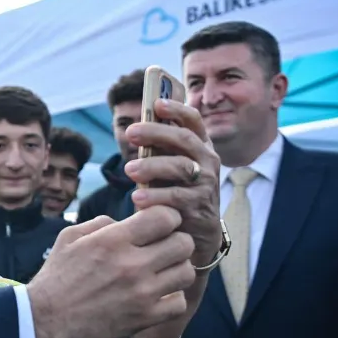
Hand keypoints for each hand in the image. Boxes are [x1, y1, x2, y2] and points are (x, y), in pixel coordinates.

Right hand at [27, 206, 195, 337]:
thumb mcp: (70, 236)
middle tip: (163, 248)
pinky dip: (172, 298)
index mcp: (113, 240)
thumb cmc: (57, 275)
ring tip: (162, 272)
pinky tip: (157, 295)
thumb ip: (103, 223)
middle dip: (176, 241)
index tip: (159, 224)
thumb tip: (128, 222)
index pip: (165, 217)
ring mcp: (141, 293)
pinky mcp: (144, 318)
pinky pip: (179, 303)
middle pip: (183, 243)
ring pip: (186, 272)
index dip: (167, 217)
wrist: (45, 318)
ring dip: (176, 269)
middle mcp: (131, 264)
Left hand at [123, 99, 221, 266]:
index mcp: (200, 147)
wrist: (198, 233)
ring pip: (181, 167)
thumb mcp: (171, 167)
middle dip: (156, 133)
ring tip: (130, 170)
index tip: (157, 103)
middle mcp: (208, 162)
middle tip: (130, 133)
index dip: (177, 109)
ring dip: (153, 166)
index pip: (193, 121)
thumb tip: (135, 129)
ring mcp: (206, 184)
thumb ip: (160, 150)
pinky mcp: (199, 207)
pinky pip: (176, 198)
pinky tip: (137, 197)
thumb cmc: (177, 192)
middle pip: (184, 140)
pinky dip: (155, 196)